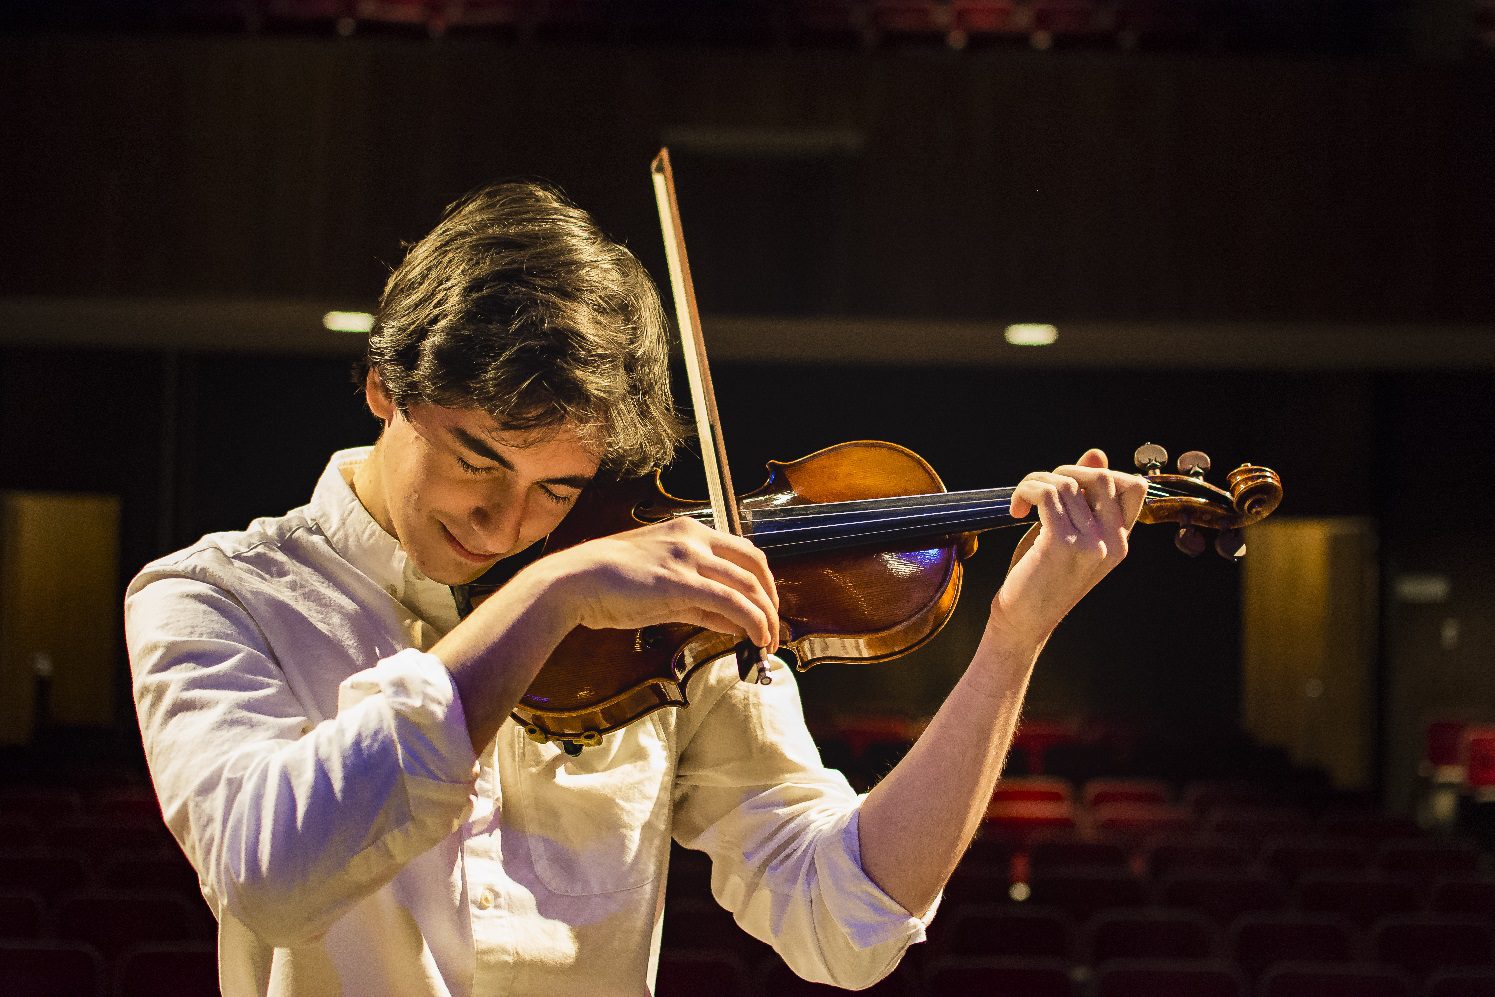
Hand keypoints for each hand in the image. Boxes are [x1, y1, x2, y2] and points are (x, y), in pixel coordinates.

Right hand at [539, 517, 779, 650]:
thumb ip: (698, 599)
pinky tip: (757, 639)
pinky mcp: (681, 582)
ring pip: (748, 585)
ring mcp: (689, 558)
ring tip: (769, 641)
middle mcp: (694, 538)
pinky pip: (731, 602)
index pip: (743, 552)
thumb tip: (732, 621)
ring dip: (766, 616)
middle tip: (774, 627)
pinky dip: (753, 621)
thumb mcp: (660, 582)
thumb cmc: (610, 584)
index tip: (766, 608)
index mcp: (689, 531)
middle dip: (771, 599)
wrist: (575, 581)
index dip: (762, 583)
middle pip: (755, 564)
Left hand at [990, 448, 1148, 645]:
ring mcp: (1090, 543)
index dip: (1102, 474)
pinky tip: (1015, 509)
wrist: (1022, 621)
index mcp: (1119, 541)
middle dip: (1066, 471)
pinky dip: (1025, 491)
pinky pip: (1046, 493)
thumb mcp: (1069, 534)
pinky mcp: (1062, 543)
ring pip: (1066, 482)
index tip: (1070, 488)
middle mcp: (1112, 542)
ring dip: (1036, 482)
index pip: (1135, 487)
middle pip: (1103, 476)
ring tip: (1022, 502)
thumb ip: (1083, 497)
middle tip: (1041, 492)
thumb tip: (1096, 453)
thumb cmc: (1041, 576)